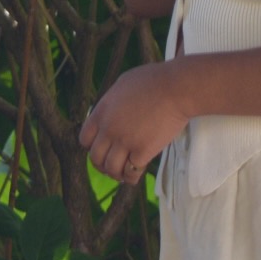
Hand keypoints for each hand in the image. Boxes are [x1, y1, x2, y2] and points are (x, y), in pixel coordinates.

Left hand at [79, 63, 190, 181]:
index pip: (84, 139)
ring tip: (122, 174)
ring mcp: (125, 142)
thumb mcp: (123, 84)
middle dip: (102, 165)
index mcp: (102, 112)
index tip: (101, 149)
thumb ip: (113, 101)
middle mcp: (109, 129)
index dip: (91, 147)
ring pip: (111, 169)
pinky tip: (135, 175)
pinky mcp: (142, 152)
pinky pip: (130, 173)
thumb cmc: (154, 81)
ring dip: (116, 174)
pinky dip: (131, 177)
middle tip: (110, 167)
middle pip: (95, 158)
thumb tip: (110, 110)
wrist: (176, 89)